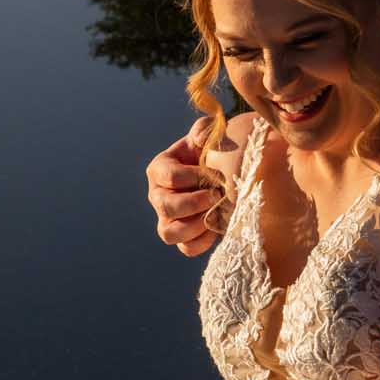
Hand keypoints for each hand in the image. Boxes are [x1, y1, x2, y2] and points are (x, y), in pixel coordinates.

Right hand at [146, 118, 222, 255]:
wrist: (221, 174)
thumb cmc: (210, 152)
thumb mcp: (207, 135)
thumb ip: (204, 130)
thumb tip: (201, 140)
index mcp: (159, 169)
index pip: (169, 176)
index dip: (194, 177)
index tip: (217, 174)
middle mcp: (158, 196)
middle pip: (167, 206)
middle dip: (195, 202)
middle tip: (218, 195)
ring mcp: (167, 219)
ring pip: (169, 234)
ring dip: (196, 226)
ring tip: (217, 213)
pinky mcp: (181, 238)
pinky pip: (186, 249)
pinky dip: (203, 242)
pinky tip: (219, 227)